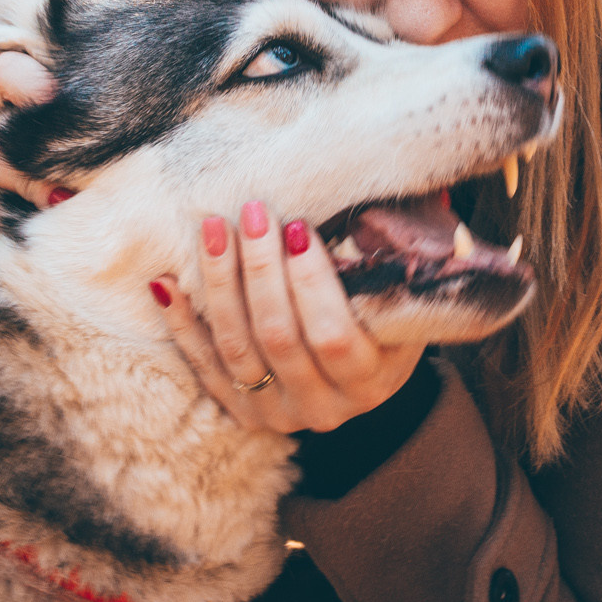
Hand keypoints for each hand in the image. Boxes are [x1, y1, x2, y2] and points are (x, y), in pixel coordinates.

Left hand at [151, 202, 425, 433]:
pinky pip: (205, 368)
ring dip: (221, 284)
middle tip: (254, 212)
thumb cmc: (387, 318)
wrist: (360, 379)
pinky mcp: (243, 412)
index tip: (296, 226)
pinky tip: (167, 283)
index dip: (310, 281)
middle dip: (261, 269)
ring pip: (239, 348)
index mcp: (373, 378)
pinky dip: (184, 325)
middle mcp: (327, 406)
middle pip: (280, 336)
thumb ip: (412, 249)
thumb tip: (435, 188)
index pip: (333, 333)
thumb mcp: (408, 293)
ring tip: (215, 229)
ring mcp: (280, 413)